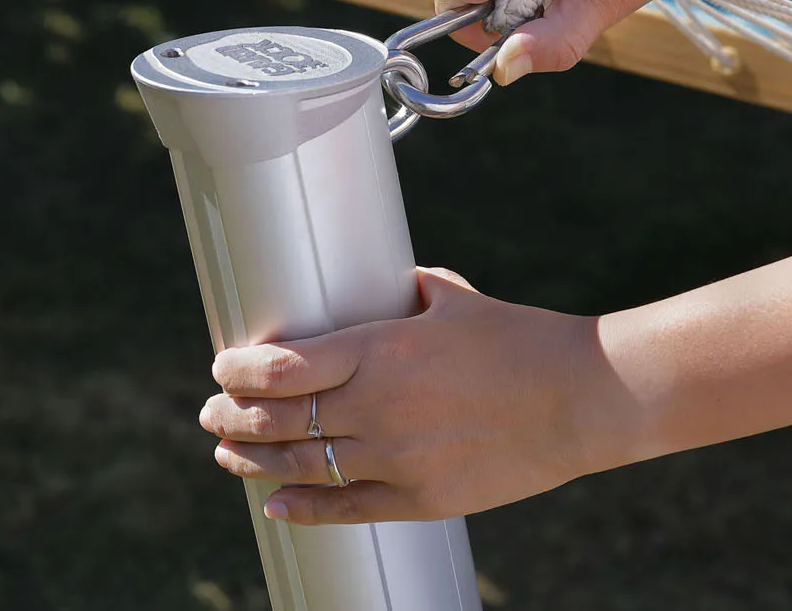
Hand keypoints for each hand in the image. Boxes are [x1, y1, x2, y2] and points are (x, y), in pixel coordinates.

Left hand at [201, 268, 609, 524]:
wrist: (582, 400)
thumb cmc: (521, 340)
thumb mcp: (453, 300)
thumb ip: (406, 294)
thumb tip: (383, 284)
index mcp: (378, 350)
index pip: (279, 367)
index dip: (238, 370)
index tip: (223, 367)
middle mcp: (376, 406)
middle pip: (276, 418)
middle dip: (232, 415)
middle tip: (209, 411)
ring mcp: (395, 458)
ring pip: (300, 464)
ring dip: (253, 459)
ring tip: (227, 452)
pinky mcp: (419, 498)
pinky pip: (344, 507)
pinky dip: (302, 506)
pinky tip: (277, 503)